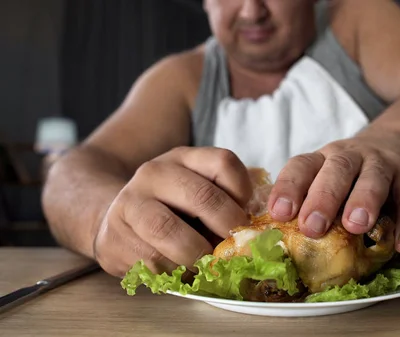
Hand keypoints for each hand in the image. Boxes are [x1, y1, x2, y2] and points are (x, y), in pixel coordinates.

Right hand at [93, 147, 252, 276]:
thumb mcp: (198, 194)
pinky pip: (149, 258)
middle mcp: (154, 172)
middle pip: (202, 195)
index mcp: (184, 158)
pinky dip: (172, 271)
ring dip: (195, 254)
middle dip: (226, 225)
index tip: (247, 214)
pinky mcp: (113, 237)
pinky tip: (180, 270)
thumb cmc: (171, 211)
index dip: (243, 192)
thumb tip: (254, 232)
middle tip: (235, 245)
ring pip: (167, 229)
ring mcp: (130, 202)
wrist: (115, 220)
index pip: (224, 162)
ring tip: (207, 263)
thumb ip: (225, 202)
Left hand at [267, 132, 399, 253]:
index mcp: (324, 158)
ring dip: (364, 201)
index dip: (289, 187)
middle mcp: (352, 156)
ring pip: (374, 178)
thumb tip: (285, 243)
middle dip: (323, 198)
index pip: (302, 166)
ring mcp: (383, 165)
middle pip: (337, 171)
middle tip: (312, 227)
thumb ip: (311, 200)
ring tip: (356, 226)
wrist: (398, 140)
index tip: (279, 213)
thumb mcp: (327, 175)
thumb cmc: (352, 172)